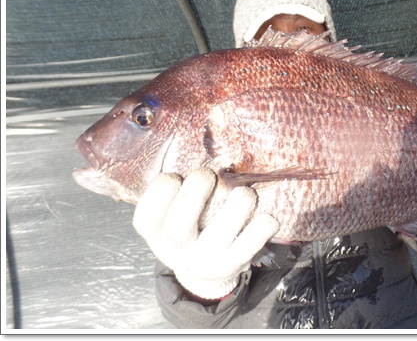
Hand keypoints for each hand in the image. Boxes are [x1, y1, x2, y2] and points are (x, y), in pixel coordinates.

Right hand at [133, 168, 278, 300]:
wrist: (208, 273)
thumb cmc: (191, 228)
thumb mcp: (172, 214)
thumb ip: (177, 189)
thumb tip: (195, 146)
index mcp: (157, 234)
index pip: (146, 218)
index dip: (160, 191)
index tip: (175, 176)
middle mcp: (178, 251)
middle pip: (178, 227)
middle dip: (195, 193)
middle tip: (207, 174)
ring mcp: (206, 260)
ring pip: (219, 233)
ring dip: (237, 204)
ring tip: (244, 192)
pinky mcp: (235, 264)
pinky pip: (251, 244)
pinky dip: (263, 226)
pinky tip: (266, 215)